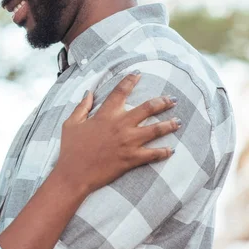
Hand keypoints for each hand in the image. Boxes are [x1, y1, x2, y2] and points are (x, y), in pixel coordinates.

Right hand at [54, 72, 178, 194]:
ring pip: (155, 129)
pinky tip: (171, 150)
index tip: (138, 74)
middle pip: (147, 108)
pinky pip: (153, 154)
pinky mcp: (131, 159)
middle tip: (172, 99)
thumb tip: (89, 93)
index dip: (130, 80)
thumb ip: (82, 107)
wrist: (74, 174)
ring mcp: (128, 142)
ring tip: (178, 122)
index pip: (120, 91)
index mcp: (105, 115)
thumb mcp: (71, 124)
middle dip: (162, 102)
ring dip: (169, 124)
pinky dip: (164, 152)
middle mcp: (120, 125)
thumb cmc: (71, 149)